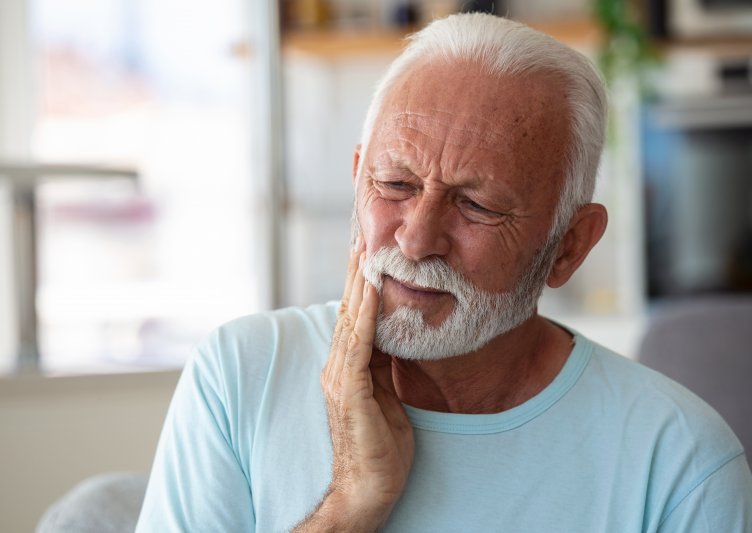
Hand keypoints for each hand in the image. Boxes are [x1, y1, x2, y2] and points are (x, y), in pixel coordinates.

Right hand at [295, 239, 413, 531]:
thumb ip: (383, 365)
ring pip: (351, 319)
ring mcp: (340, 377)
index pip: (356, 315)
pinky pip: (359, 345)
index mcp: (348, 366)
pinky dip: (366, 314)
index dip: (363, 281)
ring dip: (360, 282)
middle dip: (358, 270)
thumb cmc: (380, 447)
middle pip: (350, 309)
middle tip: (365, 232)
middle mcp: (338, 366)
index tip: (370, 250)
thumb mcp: (386, 395)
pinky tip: (373, 289)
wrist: (367, 489)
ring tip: (366, 248)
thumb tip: (391, 336)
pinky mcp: (349, 391)